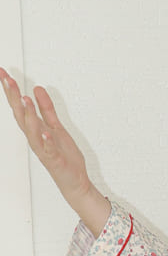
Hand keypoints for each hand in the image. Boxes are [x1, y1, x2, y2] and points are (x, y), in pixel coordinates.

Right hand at [0, 75, 111, 234]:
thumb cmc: (64, 156)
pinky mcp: (55, 160)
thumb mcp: (56, 126)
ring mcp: (44, 150)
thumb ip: (47, 108)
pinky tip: (46, 131)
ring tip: (24, 99)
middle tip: (7, 79)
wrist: (74, 182)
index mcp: (35, 130)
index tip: (3, 73)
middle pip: (21, 116)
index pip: (19, 107)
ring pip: (32, 131)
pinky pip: (49, 149)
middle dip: (13, 97)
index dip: (11, 90)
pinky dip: (47, 140)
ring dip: (28, 115)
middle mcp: (35, 139)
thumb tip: (37, 89)